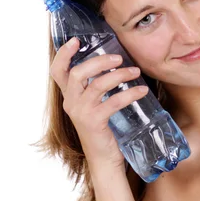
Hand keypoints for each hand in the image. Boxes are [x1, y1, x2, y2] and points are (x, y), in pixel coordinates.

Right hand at [50, 37, 148, 170]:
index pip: (57, 71)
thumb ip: (96, 87)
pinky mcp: (94, 122)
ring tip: (135, 72)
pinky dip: (129, 93)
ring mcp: (81, 113)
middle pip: (78, 73)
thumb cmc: (103, 129)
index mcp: (69, 96)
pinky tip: (142, 91)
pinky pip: (113, 102)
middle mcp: (71, 103)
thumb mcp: (94, 105)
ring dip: (118, 75)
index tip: (76, 40)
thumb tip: (115, 62)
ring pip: (96, 85)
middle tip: (118, 58)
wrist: (105, 159)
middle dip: (99, 61)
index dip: (63, 54)